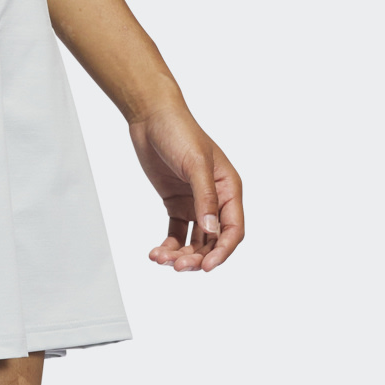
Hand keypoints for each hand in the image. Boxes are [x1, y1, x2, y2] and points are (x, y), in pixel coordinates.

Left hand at [131, 106, 244, 272]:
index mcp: (229, 189)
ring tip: (160, 258)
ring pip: (194, 241)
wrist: (151, 117)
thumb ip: (205, 198)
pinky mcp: (176, 203)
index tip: (206, 268)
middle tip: (177, 267)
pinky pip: (176, 232)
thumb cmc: (179, 132)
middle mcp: (215, 199)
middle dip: (197, 257)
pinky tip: (156, 252)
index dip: (223, 251)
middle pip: (213, 241)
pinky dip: (168, 245)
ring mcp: (195, 202)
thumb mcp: (195, 164)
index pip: (233, 229)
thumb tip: (211, 232)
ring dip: (180, 254)